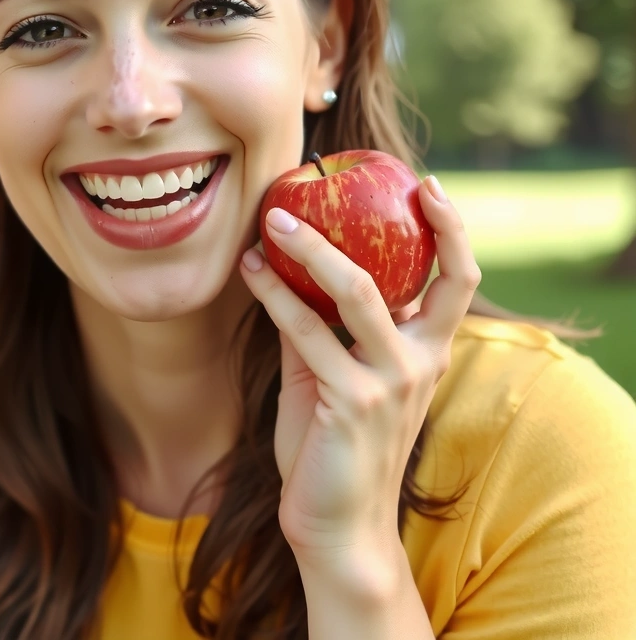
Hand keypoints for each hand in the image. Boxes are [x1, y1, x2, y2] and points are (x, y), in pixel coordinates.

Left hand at [239, 175, 480, 570]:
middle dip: (415, 223)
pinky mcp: (353, 401)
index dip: (451, 230)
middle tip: (355, 183)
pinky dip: (274, 292)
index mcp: (428, 351)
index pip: (456, 281)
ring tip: (274, 219)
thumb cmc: (334, 444)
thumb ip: (321, 327)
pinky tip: (249, 271)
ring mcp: (392, 382)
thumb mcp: (333, 375)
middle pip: (436, 278)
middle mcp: (423, 363)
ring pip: (360, 292)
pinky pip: (307, 329)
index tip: (426, 184)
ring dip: (313, 248)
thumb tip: (286, 271)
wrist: (337, 524)